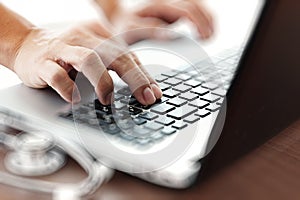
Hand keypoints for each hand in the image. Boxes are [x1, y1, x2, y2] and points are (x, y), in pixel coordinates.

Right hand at [13, 21, 161, 104]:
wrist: (26, 43)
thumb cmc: (66, 52)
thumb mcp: (93, 51)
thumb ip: (114, 63)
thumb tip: (141, 85)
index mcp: (99, 34)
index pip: (128, 54)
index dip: (143, 75)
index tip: (154, 93)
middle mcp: (84, 38)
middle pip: (116, 55)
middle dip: (135, 78)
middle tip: (145, 98)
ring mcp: (63, 49)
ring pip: (89, 59)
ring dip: (103, 82)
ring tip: (108, 101)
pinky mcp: (42, 62)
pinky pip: (56, 74)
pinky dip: (68, 88)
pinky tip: (75, 99)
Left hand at [109, 0, 213, 43]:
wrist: (119, 20)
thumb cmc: (124, 26)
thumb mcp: (131, 30)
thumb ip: (149, 31)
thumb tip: (169, 35)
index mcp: (158, 6)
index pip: (186, 9)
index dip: (198, 22)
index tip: (204, 36)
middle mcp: (166, 2)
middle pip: (195, 5)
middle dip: (206, 21)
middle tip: (210, 38)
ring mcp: (171, 5)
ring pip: (196, 4)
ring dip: (207, 17)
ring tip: (211, 34)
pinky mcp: (173, 11)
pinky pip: (193, 9)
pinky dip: (202, 18)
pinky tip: (205, 28)